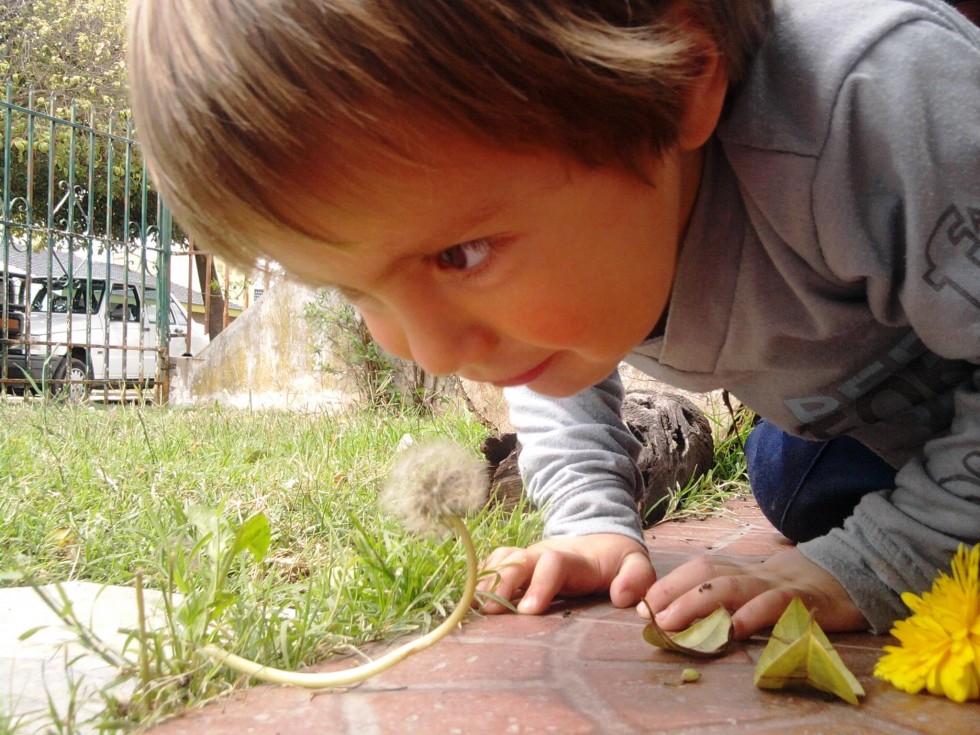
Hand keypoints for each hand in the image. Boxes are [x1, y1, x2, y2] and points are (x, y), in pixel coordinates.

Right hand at [477, 534, 655, 614]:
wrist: (599, 537)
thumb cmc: (617, 560)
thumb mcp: (637, 563)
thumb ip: (637, 577)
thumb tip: (623, 598)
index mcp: (576, 559)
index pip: (554, 563)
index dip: (540, 584)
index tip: (530, 611)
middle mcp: (546, 554)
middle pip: (519, 560)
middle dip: (503, 582)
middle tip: (491, 610)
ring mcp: (530, 557)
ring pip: (502, 560)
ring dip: (487, 580)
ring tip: (474, 606)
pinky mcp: (518, 563)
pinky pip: (493, 563)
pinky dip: (480, 576)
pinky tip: (469, 598)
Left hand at [641, 548, 867, 637]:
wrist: (848, 578)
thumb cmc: (791, 591)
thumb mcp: (754, 590)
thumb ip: (722, 598)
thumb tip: (673, 614)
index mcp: (740, 570)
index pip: (698, 569)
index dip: (669, 584)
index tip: (643, 605)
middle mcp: (753, 574)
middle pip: (707, 575)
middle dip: (674, 593)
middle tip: (650, 615)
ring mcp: (778, 586)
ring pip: (733, 587)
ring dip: (698, 603)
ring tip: (674, 622)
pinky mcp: (805, 602)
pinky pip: (776, 605)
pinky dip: (753, 615)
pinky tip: (735, 630)